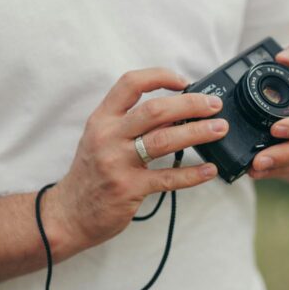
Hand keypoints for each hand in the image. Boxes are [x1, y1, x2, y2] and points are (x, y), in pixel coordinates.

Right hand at [43, 68, 227, 253]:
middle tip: (214, 106)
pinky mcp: (129, 188)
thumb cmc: (91, 173)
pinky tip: (209, 170)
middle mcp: (108, 136)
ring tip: (219, 129)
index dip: (159, 76)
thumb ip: (132, 123)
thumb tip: (175, 111)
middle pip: (155, 110)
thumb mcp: (102, 139)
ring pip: (164, 140)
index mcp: (102, 119)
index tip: (183, 81)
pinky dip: (192, 173)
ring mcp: (118, 162)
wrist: (69, 213)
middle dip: (190, 104)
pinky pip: (168, 178)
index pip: (130, 83)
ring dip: (197, 133)